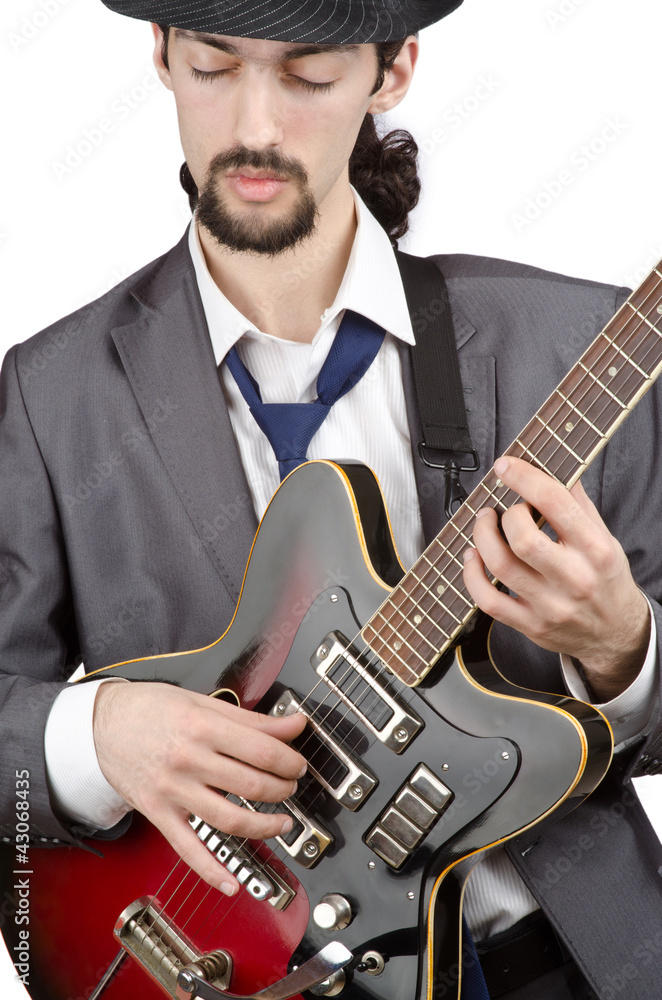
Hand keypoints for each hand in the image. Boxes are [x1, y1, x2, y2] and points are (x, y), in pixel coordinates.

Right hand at [93, 681, 306, 894]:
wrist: (101, 726)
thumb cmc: (151, 709)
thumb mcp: (203, 703)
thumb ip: (252, 719)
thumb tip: (294, 725)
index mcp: (202, 727)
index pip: (261, 750)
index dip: (289, 760)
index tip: (298, 764)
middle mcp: (188, 760)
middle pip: (250, 785)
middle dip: (282, 789)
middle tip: (291, 787)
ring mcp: (173, 791)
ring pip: (228, 820)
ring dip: (264, 827)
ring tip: (281, 823)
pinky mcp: (159, 814)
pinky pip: (188, 849)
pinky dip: (211, 871)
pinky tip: (231, 883)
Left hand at [462, 456, 649, 701]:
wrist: (617, 634)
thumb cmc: (606, 580)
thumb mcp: (604, 537)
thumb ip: (577, 503)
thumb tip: (552, 467)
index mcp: (595, 549)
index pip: (555, 503)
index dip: (524, 478)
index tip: (506, 466)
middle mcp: (574, 578)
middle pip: (523, 539)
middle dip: (504, 515)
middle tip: (501, 510)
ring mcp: (551, 606)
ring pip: (501, 567)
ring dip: (482, 537)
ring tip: (484, 525)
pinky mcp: (531, 626)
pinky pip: (488, 601)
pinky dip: (471, 575)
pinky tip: (473, 557)